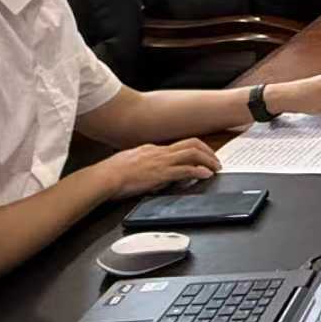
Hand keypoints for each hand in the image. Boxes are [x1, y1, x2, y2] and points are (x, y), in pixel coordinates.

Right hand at [103, 139, 220, 198]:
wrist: (104, 177)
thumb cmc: (111, 173)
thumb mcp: (130, 163)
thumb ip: (143, 164)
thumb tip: (152, 172)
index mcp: (152, 149)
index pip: (179, 145)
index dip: (194, 149)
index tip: (202, 155)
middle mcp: (160, 152)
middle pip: (191, 143)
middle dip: (207, 150)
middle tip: (216, 160)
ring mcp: (161, 162)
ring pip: (193, 153)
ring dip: (208, 160)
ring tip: (216, 167)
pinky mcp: (161, 174)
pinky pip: (186, 170)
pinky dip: (199, 171)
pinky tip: (206, 175)